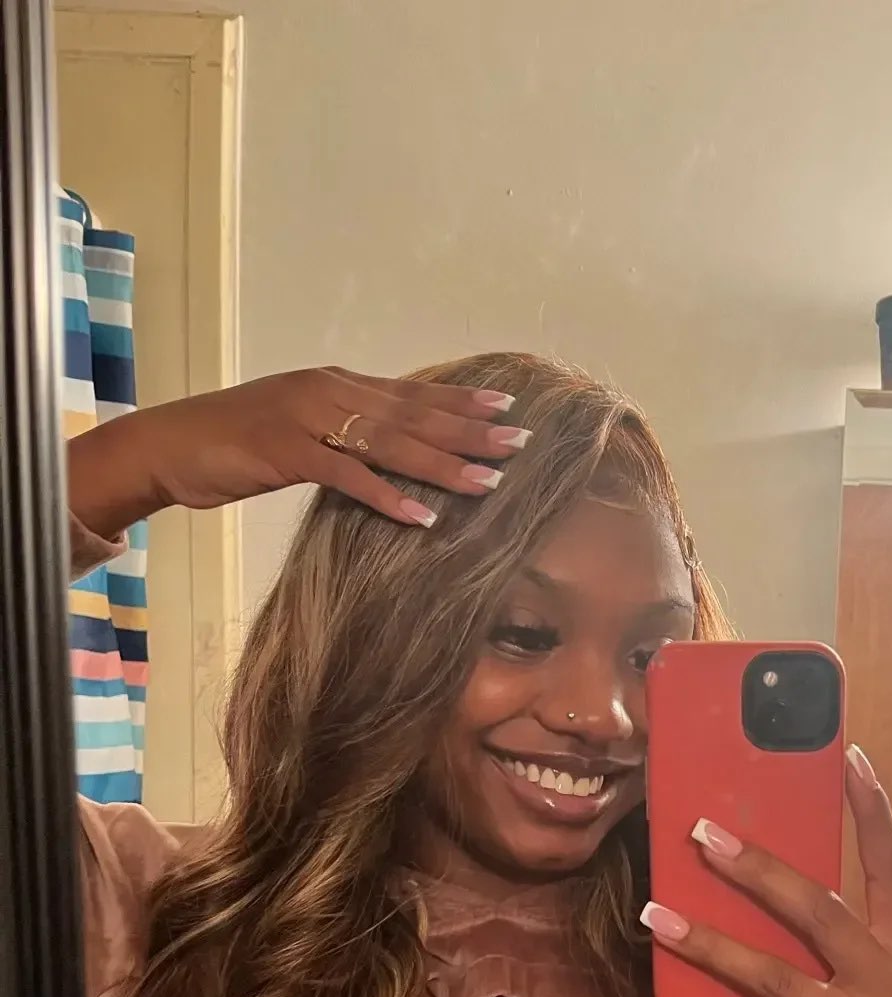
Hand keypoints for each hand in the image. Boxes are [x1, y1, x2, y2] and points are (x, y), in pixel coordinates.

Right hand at [66, 367, 529, 539]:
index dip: (461, 402)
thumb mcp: (300, 430)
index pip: (411, 393)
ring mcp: (307, 419)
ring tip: (490, 482)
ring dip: (443, 464)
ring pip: (389, 441)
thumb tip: (390, 450)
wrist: (169, 445)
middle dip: (470, 431)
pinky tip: (423, 516)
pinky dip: (388, 496)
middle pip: (413, 414)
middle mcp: (328, 392)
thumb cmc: (234, 444)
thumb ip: (344, 434)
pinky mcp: (286, 451)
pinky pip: (348, 476)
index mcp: (335, 384)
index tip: (508, 410)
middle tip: (521, 442)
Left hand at [641, 747, 891, 996]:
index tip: (848, 757)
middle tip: (705, 834)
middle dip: (759, 870)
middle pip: (819, 911)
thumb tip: (779, 900)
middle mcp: (887, 982)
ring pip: (774, 978)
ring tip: (658, 918)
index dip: (872, 812)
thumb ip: (855, 948)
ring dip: (710, 946)